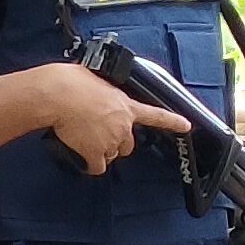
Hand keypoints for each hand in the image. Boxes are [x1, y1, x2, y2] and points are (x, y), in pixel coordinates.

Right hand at [39, 61, 185, 175]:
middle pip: (127, 144)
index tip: (185, 125)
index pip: (155, 114)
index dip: (172, 121)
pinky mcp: (95, 152)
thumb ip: (102, 90)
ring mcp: (110, 140)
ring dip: (100, 151)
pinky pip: (96, 167)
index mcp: (125, 104)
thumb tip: (92, 89)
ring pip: (111, 155)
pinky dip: (90, 164)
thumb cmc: (71, 83)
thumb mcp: (95, 78)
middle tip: (99, 134)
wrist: (59, 95)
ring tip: (83, 140)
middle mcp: (122, 125)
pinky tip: (82, 157)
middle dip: (116, 142)